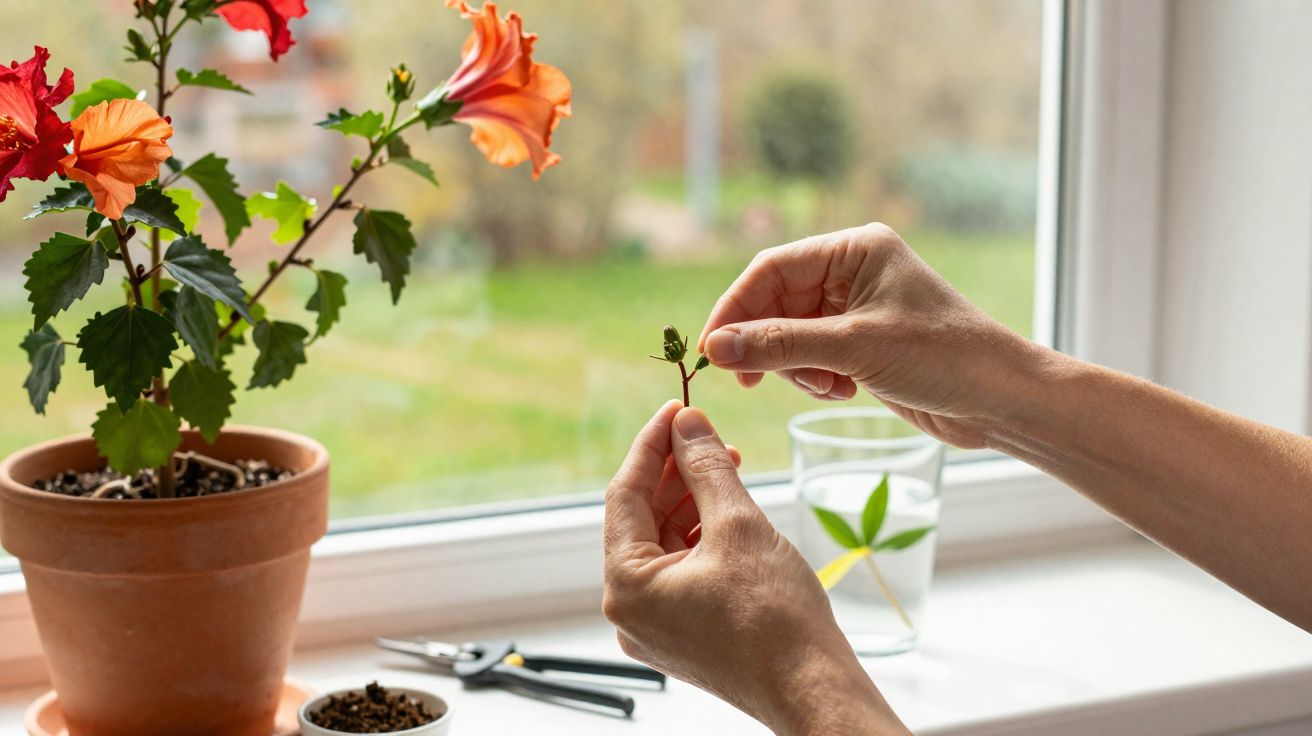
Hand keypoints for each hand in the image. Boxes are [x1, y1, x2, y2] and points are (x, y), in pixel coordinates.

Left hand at [603, 402, 907, 735]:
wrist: (814, 690)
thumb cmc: (776, 619)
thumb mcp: (737, 524)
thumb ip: (706, 467)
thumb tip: (687, 423)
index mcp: (626, 585)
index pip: (624, 494)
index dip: (652, 445)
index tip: (676, 409)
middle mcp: (629, 610)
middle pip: (641, 519)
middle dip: (675, 472)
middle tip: (706, 433)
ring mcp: (655, 626)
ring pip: (663, 544)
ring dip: (691, 502)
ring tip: (727, 466)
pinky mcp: (683, 634)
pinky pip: (680, 571)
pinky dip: (701, 537)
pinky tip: (729, 511)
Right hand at [698, 223, 1050, 447]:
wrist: (1002, 399)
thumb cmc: (943, 358)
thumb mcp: (854, 348)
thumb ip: (779, 345)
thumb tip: (714, 348)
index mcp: (855, 249)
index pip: (770, 269)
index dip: (734, 309)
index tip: (712, 351)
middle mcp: (853, 271)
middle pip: (774, 303)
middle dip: (767, 344)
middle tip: (753, 382)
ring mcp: (857, 307)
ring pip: (789, 334)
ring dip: (795, 367)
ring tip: (828, 386)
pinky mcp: (862, 342)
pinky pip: (811, 355)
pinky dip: (814, 377)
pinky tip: (843, 390)